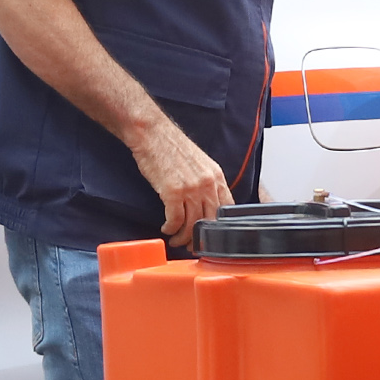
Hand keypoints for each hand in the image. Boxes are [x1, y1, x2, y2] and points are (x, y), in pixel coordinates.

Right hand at [129, 120, 229, 247]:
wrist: (152, 134)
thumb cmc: (171, 148)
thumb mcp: (199, 163)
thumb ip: (207, 183)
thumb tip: (208, 205)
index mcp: (216, 176)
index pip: (227, 209)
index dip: (219, 227)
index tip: (210, 236)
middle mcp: (207, 183)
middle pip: (210, 221)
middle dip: (201, 238)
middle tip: (192, 246)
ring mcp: (191, 188)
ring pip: (192, 224)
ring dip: (183, 237)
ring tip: (176, 239)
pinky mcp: (172, 192)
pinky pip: (175, 220)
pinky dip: (170, 229)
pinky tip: (166, 229)